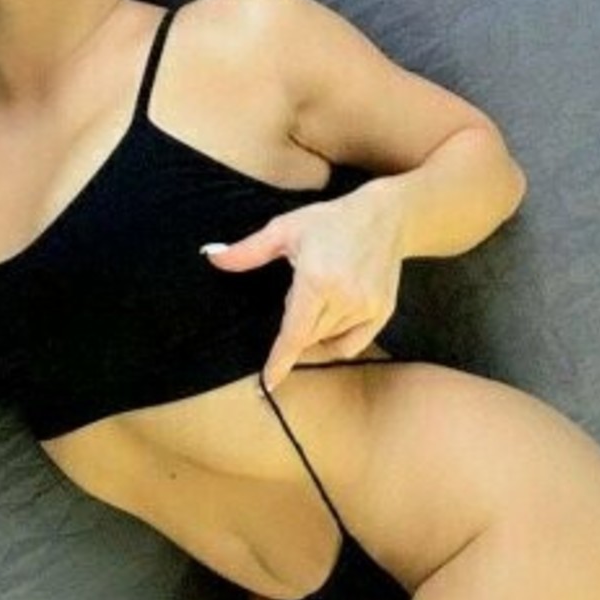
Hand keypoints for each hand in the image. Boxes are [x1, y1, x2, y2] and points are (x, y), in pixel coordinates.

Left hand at [202, 188, 403, 391]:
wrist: (386, 216)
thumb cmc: (332, 220)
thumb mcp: (285, 229)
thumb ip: (248, 251)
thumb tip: (212, 257)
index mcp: (317, 279)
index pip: (293, 333)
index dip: (279, 361)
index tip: (268, 383)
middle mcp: (344, 298)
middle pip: (307, 336)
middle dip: (296, 323)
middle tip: (303, 289)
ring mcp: (366, 307)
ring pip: (327, 339)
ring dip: (315, 328)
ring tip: (323, 291)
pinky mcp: (382, 312)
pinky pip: (352, 344)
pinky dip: (336, 340)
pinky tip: (332, 320)